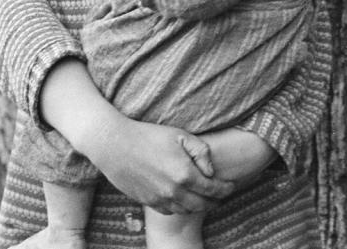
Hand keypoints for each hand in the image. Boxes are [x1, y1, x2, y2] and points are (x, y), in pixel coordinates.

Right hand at [80, 114, 233, 214]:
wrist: (115, 146)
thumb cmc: (149, 136)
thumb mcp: (180, 136)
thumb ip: (201, 152)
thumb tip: (212, 171)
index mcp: (184, 173)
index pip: (213, 189)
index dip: (225, 189)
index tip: (231, 186)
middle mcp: (173, 191)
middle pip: (202, 204)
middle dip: (216, 201)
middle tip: (222, 195)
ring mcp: (159, 199)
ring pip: (186, 210)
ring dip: (199, 206)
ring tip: (205, 198)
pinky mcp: (147, 201)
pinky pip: (170, 211)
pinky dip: (181, 208)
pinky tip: (185, 199)